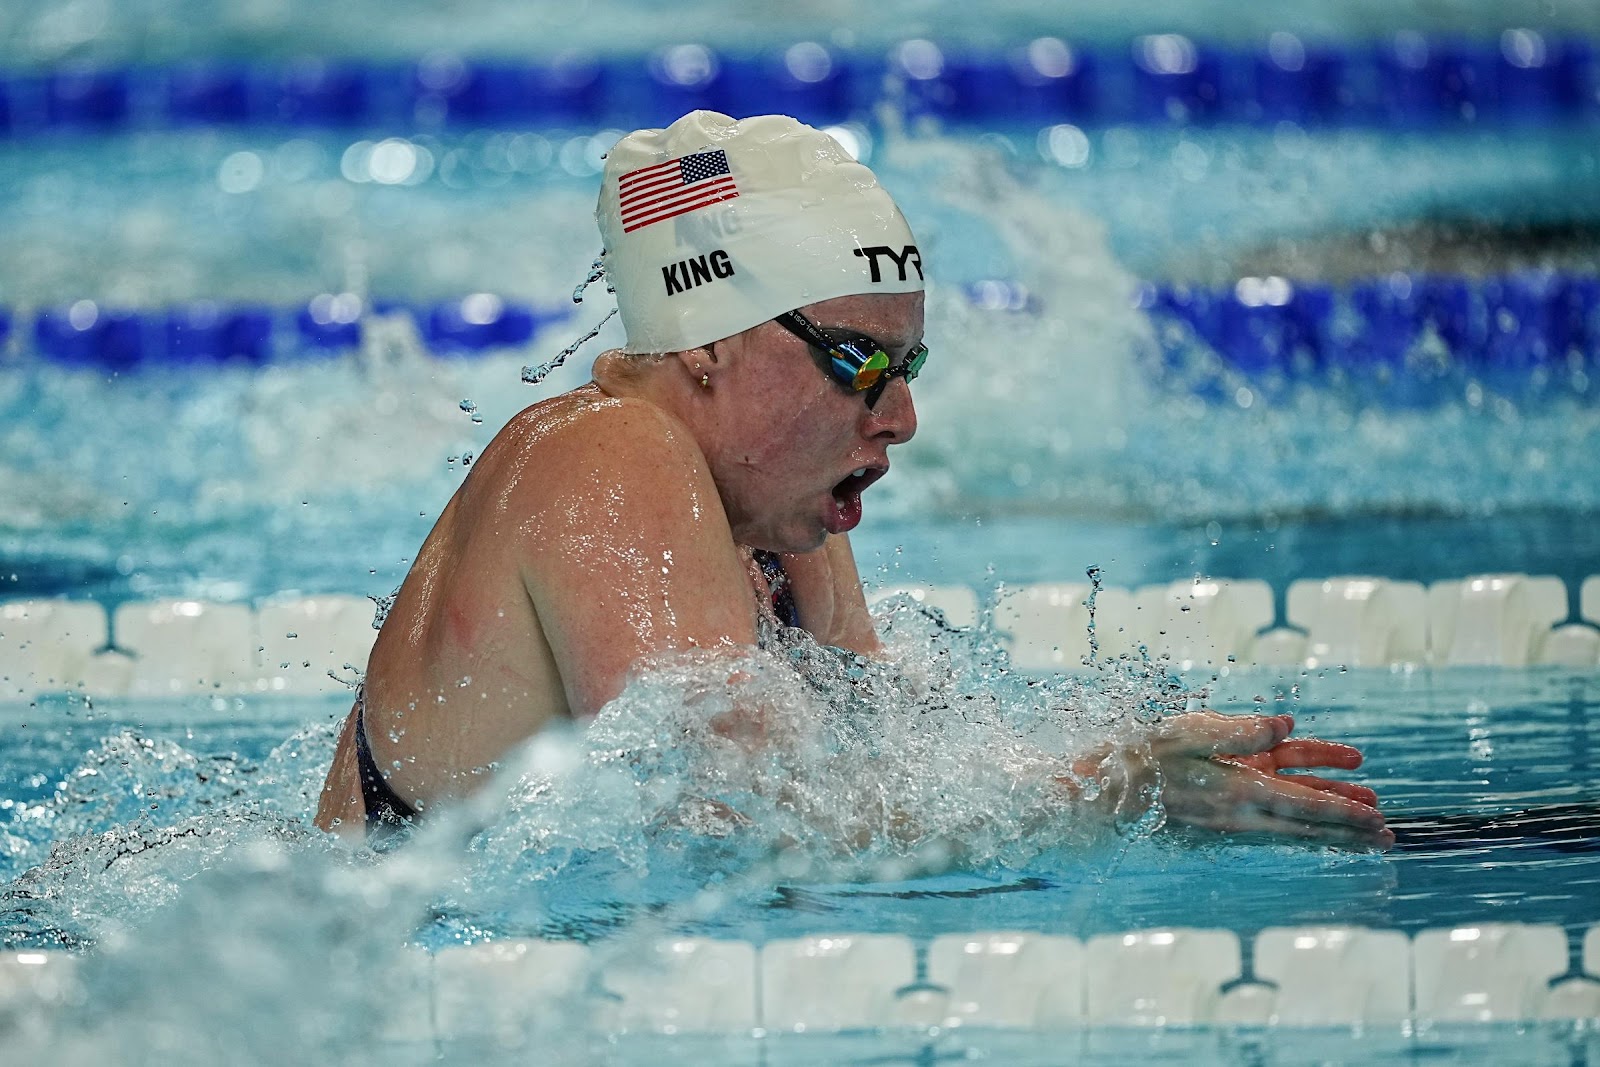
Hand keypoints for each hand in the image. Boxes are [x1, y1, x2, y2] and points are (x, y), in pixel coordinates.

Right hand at [1150, 712, 1392, 849]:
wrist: (1110, 790)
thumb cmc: (1146, 755)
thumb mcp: (1190, 732)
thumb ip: (1240, 730)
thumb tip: (1287, 725)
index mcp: (1237, 792)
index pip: (1302, 805)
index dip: (1342, 813)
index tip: (1375, 820)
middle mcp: (1241, 810)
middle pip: (1307, 823)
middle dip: (1349, 828)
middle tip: (1388, 837)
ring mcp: (1234, 811)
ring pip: (1293, 814)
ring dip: (1330, 814)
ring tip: (1369, 811)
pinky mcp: (1226, 806)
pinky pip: (1272, 806)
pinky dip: (1300, 805)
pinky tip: (1318, 798)